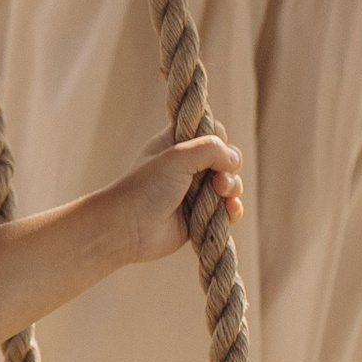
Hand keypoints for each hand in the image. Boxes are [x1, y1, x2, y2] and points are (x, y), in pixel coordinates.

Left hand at [95, 128, 245, 266]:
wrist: (127, 228)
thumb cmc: (146, 187)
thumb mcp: (178, 157)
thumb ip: (210, 149)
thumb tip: (234, 160)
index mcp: (178, 143)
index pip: (212, 132)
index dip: (218, 140)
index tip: (212, 149)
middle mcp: (188, 166)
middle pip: (226, 159)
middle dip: (228, 168)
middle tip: (218, 180)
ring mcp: (195, 191)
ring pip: (230, 184)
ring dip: (232, 188)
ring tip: (221, 194)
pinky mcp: (200, 216)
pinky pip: (227, 210)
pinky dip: (232, 209)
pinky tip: (230, 209)